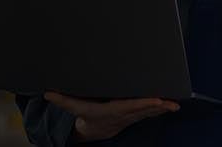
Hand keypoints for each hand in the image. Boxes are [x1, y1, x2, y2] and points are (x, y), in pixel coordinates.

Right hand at [43, 92, 178, 141]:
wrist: (95, 130)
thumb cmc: (87, 114)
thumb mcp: (74, 106)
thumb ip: (62, 99)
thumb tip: (47, 92)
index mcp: (112, 110)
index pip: (129, 106)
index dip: (142, 104)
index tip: (155, 101)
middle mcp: (124, 114)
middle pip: (143, 109)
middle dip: (156, 106)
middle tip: (169, 103)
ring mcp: (132, 116)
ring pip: (149, 112)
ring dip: (162, 108)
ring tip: (174, 104)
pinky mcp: (136, 115)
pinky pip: (151, 112)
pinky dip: (161, 109)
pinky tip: (172, 105)